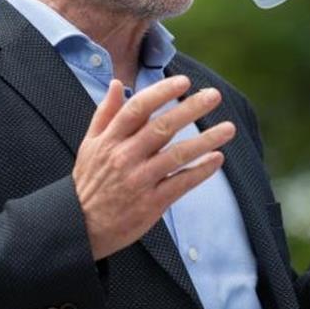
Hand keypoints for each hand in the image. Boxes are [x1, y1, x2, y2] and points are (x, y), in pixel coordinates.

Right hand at [73, 75, 235, 260]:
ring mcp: (139, 180)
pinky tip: (217, 159)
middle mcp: (125, 157)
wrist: (80, 226)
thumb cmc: (88, 181)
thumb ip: (105, 113)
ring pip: (177, 155)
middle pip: (162, 127)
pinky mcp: (151, 203)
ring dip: (206, 140)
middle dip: (190, 109)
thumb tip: (117, 84)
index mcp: (110, 140)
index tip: (184, 81)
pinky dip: (201, 171)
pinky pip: (181, 183)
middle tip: (214, 95)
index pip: (138, 108)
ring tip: (229, 128)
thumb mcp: (89, 144)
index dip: (161, 92)